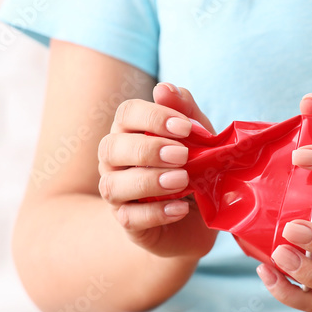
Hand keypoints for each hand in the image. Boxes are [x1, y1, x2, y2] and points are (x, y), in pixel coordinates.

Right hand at [97, 83, 217, 257]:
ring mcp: (117, 193)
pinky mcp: (129, 223)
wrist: (200, 217)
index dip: (153, 117)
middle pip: (112, 147)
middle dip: (148, 149)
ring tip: (182, 180)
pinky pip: (130, 218)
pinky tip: (180, 208)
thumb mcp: (199, 137)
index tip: (186, 127)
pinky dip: (156, 213)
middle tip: (183, 155)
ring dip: (149, 180)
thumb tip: (164, 88)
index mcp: (130, 132)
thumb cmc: (195, 167)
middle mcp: (115, 161)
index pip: (127, 114)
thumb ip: (185, 112)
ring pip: (114, 185)